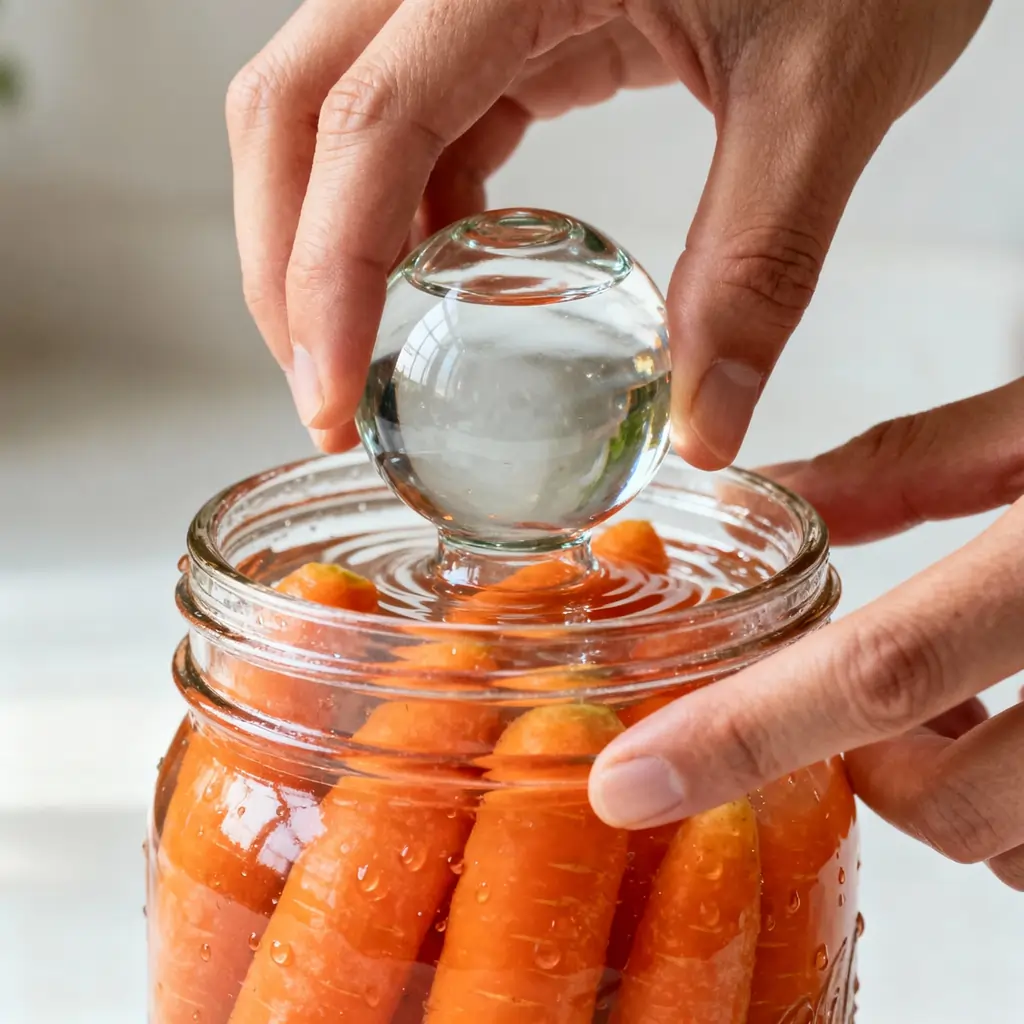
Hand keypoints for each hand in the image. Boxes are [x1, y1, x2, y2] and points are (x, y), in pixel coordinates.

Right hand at [227, 0, 988, 453]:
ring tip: (366, 350)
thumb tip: (707, 427)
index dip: (327, 273)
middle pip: (298, 109)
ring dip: (332, 239)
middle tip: (326, 389)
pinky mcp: (502, 16)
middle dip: (287, 263)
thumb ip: (755, 265)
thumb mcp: (822, 93)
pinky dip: (408, 207)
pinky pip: (411, 115)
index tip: (331, 396)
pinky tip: (449, 266)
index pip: (370, 123)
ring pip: (333, 112)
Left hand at [590, 378, 1023, 889]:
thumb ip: (903, 467)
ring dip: (955, 793)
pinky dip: (1021, 812)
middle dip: (868, 763)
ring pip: (1015, 852)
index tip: (630, 782)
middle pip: (941, 798)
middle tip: (866, 696)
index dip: (738, 737)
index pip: (877, 670)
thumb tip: (770, 489)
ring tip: (973, 702)